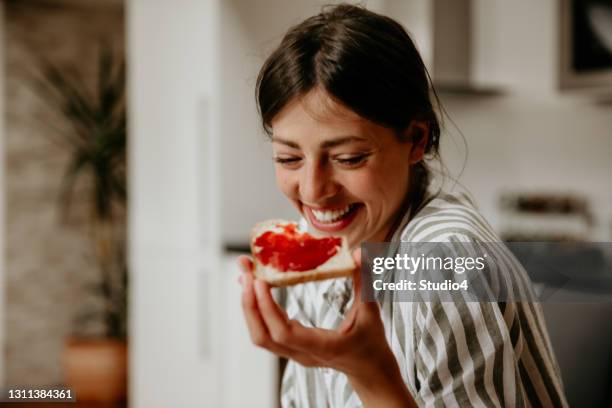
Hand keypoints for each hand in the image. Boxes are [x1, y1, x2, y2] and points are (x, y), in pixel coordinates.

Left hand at [238, 250, 415, 406]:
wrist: (368, 370)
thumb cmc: (371, 342)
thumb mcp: (372, 311)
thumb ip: (367, 281)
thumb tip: (361, 252)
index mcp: (323, 347)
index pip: (285, 334)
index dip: (268, 309)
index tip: (260, 281)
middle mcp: (302, 353)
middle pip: (263, 335)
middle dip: (249, 302)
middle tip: (246, 270)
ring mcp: (293, 353)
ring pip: (259, 335)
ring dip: (249, 304)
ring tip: (245, 274)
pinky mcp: (289, 347)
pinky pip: (264, 330)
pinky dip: (255, 308)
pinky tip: (254, 286)